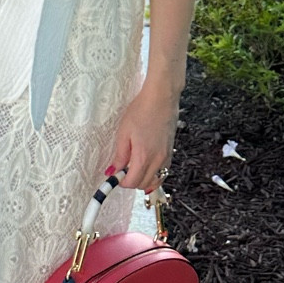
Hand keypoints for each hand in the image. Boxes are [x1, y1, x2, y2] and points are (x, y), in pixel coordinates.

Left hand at [110, 78, 180, 195]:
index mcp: (144, 156)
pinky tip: (146, 166)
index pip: (133, 182)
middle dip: (132, 182)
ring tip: (134, 168)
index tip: (114, 175)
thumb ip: (119, 155)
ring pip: (156, 181)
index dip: (121, 182)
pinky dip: (154, 175)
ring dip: (144, 180)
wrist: (161, 98)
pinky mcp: (171, 152)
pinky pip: (163, 172)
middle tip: (122, 170)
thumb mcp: (124, 133)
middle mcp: (158, 160)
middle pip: (144, 184)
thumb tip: (112, 172)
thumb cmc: (141, 111)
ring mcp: (166, 157)